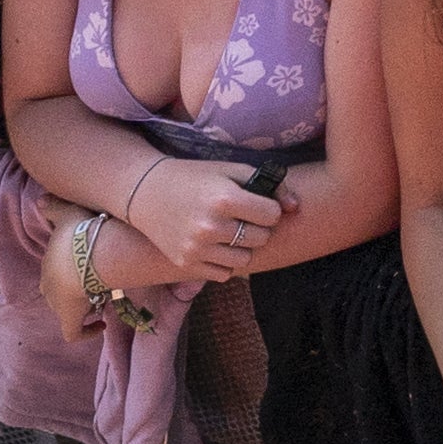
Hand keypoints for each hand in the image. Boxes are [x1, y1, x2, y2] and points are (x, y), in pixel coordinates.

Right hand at [111, 148, 288, 278]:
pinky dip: (225, 262)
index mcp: (225, 198)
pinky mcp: (187, 264)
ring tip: (230, 231)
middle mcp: (211, 226)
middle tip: (243, 217)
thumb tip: (296, 208)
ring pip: (245, 260)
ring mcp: (197, 248)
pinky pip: (224, 274)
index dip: (268, 208)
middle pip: (260, 238)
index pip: (272, 215)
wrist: (146, 192)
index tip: (257, 204)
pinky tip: (215, 245)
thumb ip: (269, 184)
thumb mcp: (231, 169)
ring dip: (243, 247)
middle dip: (257, 227)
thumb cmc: (194, 176)